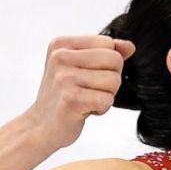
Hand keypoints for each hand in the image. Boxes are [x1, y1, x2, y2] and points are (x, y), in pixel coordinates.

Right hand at [24, 35, 135, 149]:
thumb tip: (129, 46)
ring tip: (85, 100)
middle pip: (115, 60)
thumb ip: (105, 53)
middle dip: (110, 79)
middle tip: (89, 90)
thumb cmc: (63, 95)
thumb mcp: (80, 66)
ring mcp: (64, 78)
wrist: (41, 126)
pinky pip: (107, 99)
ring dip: (105, 95)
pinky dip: (101, 109)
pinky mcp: (71, 99)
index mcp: (61, 44)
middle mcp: (60, 57)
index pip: (108, 43)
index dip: (107, 63)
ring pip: (114, 80)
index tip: (87, 76)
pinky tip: (84, 111)